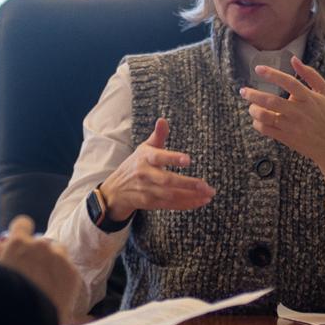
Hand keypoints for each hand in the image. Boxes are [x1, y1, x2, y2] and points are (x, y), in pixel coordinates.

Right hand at [0, 215, 82, 324]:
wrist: (26, 324)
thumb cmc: (2, 300)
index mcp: (17, 243)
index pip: (22, 223)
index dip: (21, 233)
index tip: (20, 243)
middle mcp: (40, 245)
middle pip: (40, 241)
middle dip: (36, 253)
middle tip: (30, 272)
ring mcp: (58, 259)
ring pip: (56, 252)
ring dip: (51, 262)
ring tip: (42, 284)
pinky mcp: (72, 274)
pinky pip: (66, 268)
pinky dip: (61, 277)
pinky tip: (52, 292)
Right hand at [99, 118, 215, 220]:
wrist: (116, 190)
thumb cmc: (136, 164)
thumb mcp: (144, 148)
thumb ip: (158, 135)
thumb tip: (163, 120)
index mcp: (145, 158)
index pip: (159, 158)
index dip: (173, 158)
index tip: (188, 160)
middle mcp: (145, 175)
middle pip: (167, 180)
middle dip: (188, 184)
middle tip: (206, 185)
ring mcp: (147, 191)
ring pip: (171, 195)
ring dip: (191, 196)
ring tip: (208, 194)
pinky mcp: (151, 203)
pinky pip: (171, 205)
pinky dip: (186, 204)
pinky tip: (200, 201)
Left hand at [239, 56, 324, 183]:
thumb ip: (310, 74)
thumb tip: (294, 59)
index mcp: (308, 98)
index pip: (288, 82)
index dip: (272, 74)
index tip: (258, 68)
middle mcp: (299, 112)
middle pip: (271, 100)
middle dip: (253, 94)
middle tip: (243, 91)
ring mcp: (291, 126)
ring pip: (265, 117)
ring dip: (254, 110)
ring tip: (251, 106)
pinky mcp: (287, 138)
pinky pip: (266, 130)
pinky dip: (257, 124)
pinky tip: (257, 119)